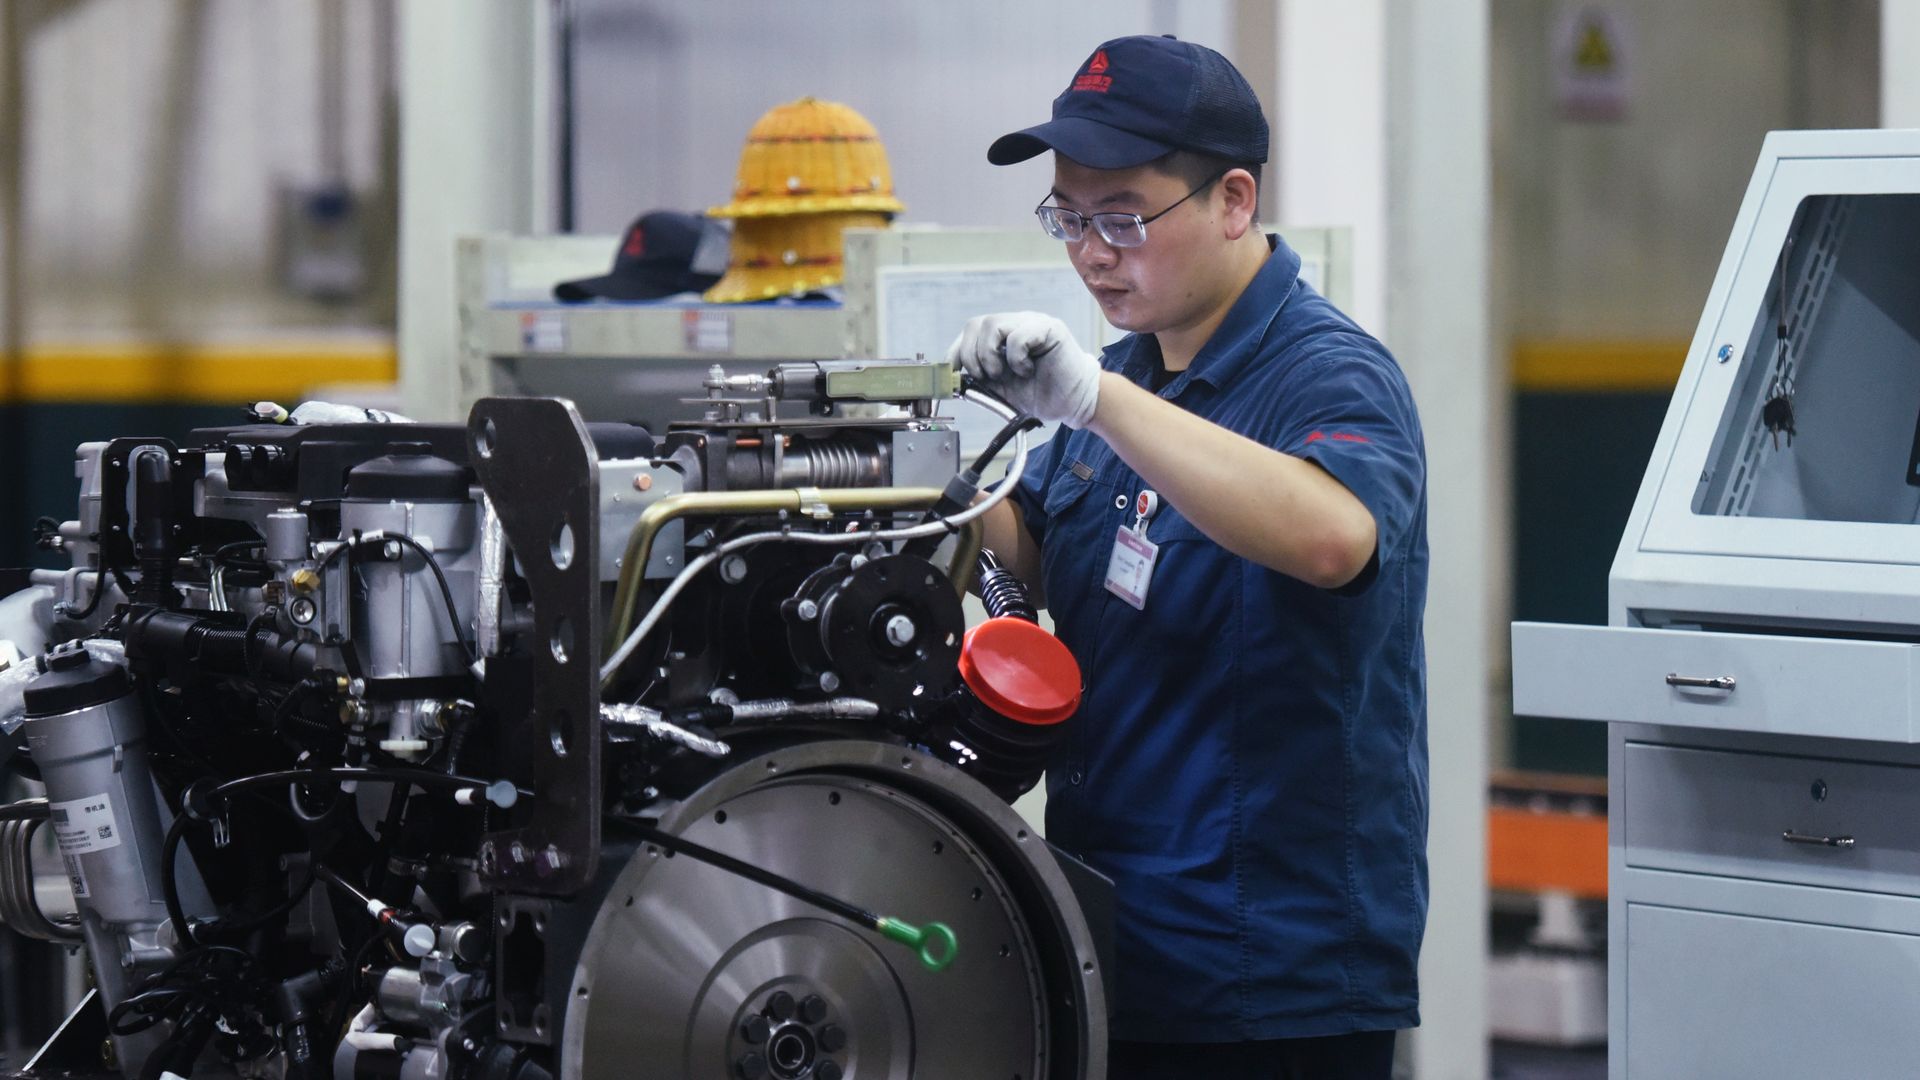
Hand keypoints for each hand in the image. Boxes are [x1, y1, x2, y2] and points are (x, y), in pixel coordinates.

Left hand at [947, 312, 1101, 428]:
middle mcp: (1016, 323)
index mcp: (1002, 336)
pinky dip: (1016, 359)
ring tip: (1003, 374)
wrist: (1073, 404)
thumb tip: (953, 376)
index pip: (970, 332)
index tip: (952, 373)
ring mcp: (1032, 322)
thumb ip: (979, 379)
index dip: (956, 352)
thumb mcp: (1000, 388)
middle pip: (975, 324)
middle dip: (971, 355)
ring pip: (992, 325)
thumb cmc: (1041, 394)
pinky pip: (1018, 336)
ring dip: (989, 356)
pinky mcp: (1049, 328)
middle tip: (983, 376)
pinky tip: (1027, 370)